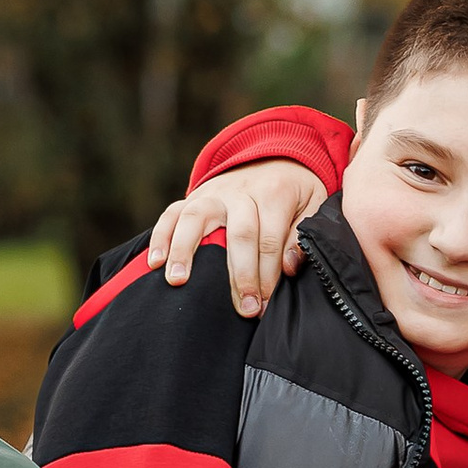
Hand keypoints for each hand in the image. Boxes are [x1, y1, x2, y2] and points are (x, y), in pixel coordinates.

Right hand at [144, 160, 329, 316]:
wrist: (274, 158)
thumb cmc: (294, 193)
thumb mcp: (313, 205)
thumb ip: (303, 236)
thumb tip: (289, 267)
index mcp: (274, 194)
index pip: (269, 240)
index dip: (268, 276)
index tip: (265, 306)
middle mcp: (240, 192)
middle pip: (238, 234)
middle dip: (241, 276)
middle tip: (245, 310)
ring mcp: (213, 193)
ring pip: (196, 218)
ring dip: (185, 250)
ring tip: (178, 281)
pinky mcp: (194, 196)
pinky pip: (171, 214)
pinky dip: (160, 236)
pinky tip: (154, 262)